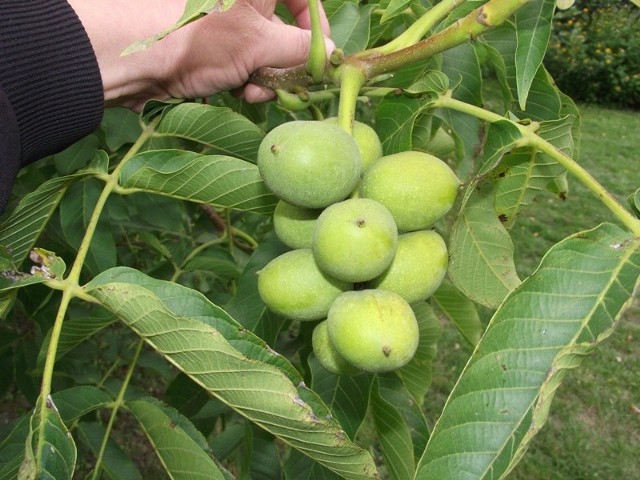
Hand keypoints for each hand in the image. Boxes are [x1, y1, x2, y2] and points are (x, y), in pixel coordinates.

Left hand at [68, 0, 332, 108]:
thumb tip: (334, 57)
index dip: (316, 24)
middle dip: (286, 60)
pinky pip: (243, 63)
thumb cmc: (197, 39)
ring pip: (265, 51)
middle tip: (283, 82)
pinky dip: (246, 80)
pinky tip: (237, 92)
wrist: (133, 60)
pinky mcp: (212, 47)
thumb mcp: (258, 44)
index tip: (320, 54)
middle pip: (284, 27)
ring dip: (266, 77)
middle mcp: (241, 0)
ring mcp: (225, 23)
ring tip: (251, 90)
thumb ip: (301, 49)